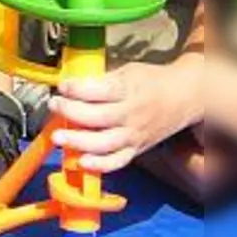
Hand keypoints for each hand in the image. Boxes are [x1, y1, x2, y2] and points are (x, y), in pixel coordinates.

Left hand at [51, 57, 203, 173]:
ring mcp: (134, 134)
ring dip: (78, 142)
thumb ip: (100, 80)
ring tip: (57, 136)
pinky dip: (100, 165)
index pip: (100, 91)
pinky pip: (117, 161)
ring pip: (104, 143)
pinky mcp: (136, 149)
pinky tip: (81, 162)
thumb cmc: (150, 82)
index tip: (62, 86)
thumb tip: (70, 85)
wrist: (183, 97)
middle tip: (53, 105)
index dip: (77, 89)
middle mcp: (132, 114)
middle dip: (70, 112)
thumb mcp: (126, 71)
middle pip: (98, 118)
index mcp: (129, 89)